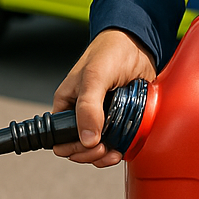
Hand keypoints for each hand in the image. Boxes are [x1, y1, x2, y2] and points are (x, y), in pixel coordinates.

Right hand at [51, 28, 156, 167]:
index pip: (60, 137)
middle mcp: (82, 114)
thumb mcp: (94, 77)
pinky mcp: (121, 120)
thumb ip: (88, 108)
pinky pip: (117, 142)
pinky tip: (124, 147)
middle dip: (90, 155)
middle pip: (79, 148)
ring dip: (105, 155)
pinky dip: (120, 148)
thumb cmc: (109, 52)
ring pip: (98, 149)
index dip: (73, 147)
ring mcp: (103, 118)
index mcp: (67, 104)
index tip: (89, 146)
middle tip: (104, 149)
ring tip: (115, 152)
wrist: (138, 42)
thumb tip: (87, 139)